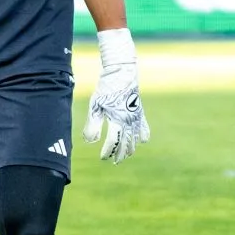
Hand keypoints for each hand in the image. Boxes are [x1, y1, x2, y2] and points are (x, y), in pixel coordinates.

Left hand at [83, 29, 150, 163]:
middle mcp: (129, 121)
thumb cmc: (106, 89)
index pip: (113, 142)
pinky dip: (142, 136)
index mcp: (116, 120)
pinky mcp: (140, 112)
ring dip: (130, 149)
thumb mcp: (95, 105)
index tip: (102, 157)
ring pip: (136, 139)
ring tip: (125, 155)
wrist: (122, 73)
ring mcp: (136, 118)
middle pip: (125, 144)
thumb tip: (90, 142)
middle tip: (114, 161)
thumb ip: (92, 124)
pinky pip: (144, 128)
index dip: (107, 151)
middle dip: (119, 154)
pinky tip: (140, 141)